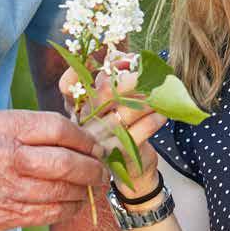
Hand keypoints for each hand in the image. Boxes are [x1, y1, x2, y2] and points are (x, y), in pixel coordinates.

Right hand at [0, 110, 107, 230]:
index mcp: (2, 130)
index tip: (94, 143)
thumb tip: (74, 134)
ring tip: (92, 184)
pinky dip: (67, 209)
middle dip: (93, 167)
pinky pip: (48, 215)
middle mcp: (5, 161)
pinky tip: (72, 201)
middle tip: (103, 168)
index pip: (58, 129)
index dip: (83, 138)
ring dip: (84, 190)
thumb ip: (28, 126)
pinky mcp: (4, 218)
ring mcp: (5, 193)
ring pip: (62, 193)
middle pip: (66, 164)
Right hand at [58, 66, 166, 195]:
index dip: (77, 70)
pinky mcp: (120, 155)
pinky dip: (154, 120)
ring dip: (146, 99)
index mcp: (77, 110)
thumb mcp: (109, 108)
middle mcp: (84, 125)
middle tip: (145, 74)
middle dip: (127, 80)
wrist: (131, 173)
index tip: (97, 58)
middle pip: (102, 95)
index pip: (67, 86)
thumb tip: (127, 57)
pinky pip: (140, 131)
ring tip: (160, 92)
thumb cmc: (119, 131)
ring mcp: (100, 141)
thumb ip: (111, 83)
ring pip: (125, 112)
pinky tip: (162, 114)